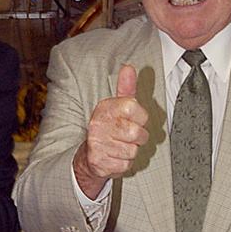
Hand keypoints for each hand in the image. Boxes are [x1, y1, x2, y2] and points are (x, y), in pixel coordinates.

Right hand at [72, 64, 148, 199]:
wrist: (90, 154)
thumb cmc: (110, 127)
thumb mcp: (117, 106)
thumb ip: (126, 88)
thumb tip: (129, 67)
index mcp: (105, 108)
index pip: (133, 107)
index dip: (140, 117)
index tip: (134, 119)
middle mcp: (98, 124)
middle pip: (136, 132)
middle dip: (138, 137)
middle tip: (129, 136)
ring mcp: (98, 144)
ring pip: (133, 150)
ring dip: (131, 150)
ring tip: (120, 146)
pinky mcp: (100, 162)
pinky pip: (126, 164)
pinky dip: (125, 163)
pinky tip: (115, 156)